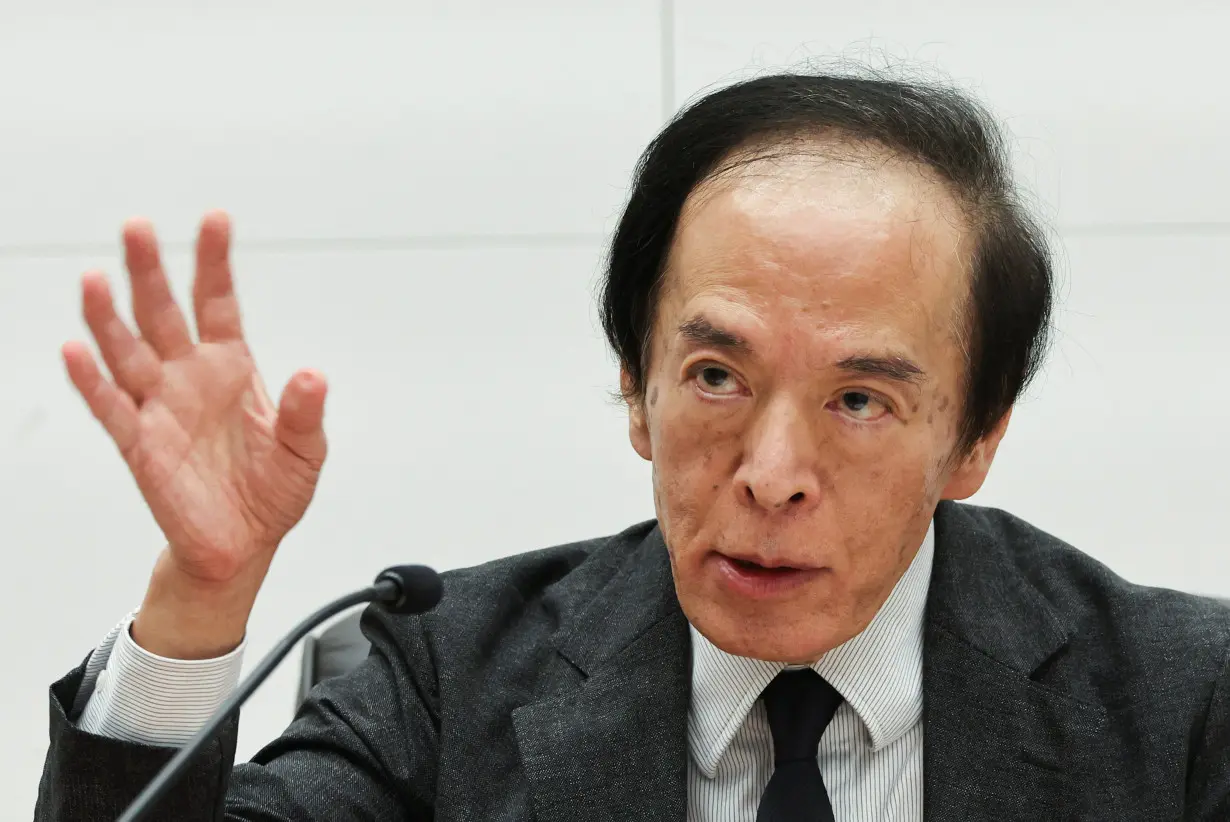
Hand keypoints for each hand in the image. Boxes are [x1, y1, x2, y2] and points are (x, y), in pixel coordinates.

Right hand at [63, 211, 327, 655]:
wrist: (243, 545)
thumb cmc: (271, 492)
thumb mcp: (305, 451)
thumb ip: (306, 413)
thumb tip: (315, 375)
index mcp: (232, 368)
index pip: (219, 303)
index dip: (214, 262)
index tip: (214, 219)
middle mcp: (189, 377)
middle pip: (162, 314)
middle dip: (149, 272)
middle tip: (136, 228)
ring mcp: (160, 407)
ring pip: (127, 351)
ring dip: (108, 317)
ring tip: (95, 278)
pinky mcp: (140, 445)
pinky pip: (111, 408)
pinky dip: (92, 382)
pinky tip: (75, 351)